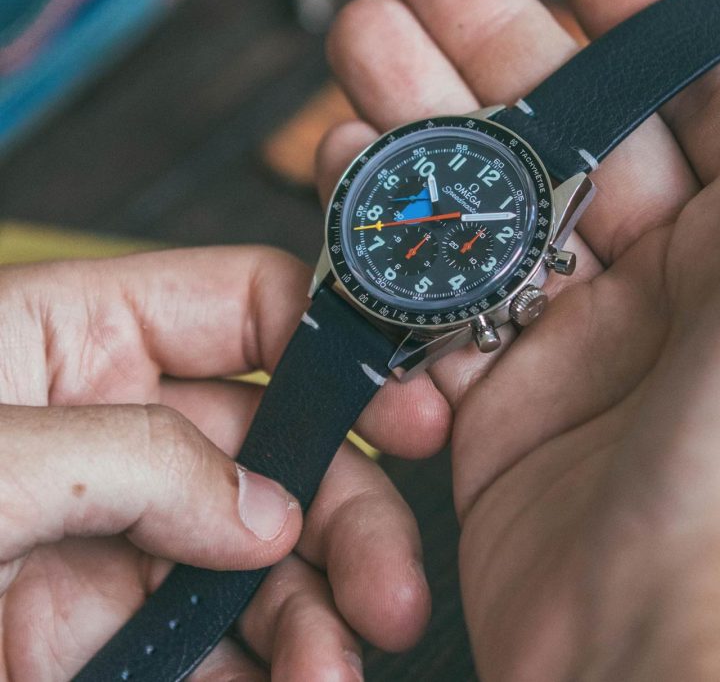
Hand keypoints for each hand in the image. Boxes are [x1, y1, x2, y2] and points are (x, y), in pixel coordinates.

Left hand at [0, 247, 448, 679]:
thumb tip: (261, 513)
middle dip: (345, 515)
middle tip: (387, 581)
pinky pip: (193, 644)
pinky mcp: (78, 629)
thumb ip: (138, 460)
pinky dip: (251, 673)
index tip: (410, 413)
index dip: (339, 349)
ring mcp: (102, 529)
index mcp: (79, 335)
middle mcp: (108, 426)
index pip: (248, 307)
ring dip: (309, 614)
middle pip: (275, 445)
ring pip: (249, 556)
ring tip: (332, 668)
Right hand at [319, 0, 719, 679]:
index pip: (699, 98)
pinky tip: (351, 183)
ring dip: (420, 125)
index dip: (644, 21)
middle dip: (487, 42)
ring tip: (365, 55)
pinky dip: (389, 239)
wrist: (661, 643)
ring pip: (483, 200)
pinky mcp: (500, 395)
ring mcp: (574, 338)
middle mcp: (666, 284)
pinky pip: (434, 294)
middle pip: (561, 131)